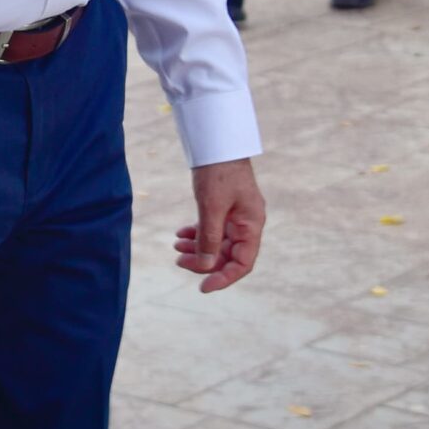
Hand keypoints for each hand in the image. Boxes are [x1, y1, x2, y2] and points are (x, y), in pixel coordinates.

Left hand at [172, 158, 263, 292]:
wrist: (217, 141)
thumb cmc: (219, 171)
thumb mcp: (212, 207)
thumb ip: (209, 238)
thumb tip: (205, 267)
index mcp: (252, 225)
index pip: (242, 263)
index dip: (224, 278)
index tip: (203, 287)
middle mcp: (247, 223)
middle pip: (227, 255)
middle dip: (204, 261)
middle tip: (179, 261)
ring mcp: (236, 215)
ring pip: (217, 243)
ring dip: (198, 248)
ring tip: (176, 247)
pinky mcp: (224, 207)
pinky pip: (212, 229)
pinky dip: (197, 234)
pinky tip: (181, 234)